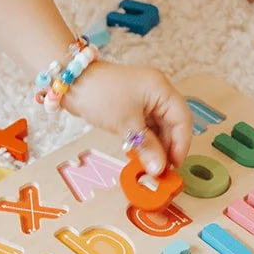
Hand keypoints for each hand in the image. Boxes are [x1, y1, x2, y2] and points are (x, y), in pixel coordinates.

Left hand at [62, 61, 192, 173]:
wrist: (71, 82)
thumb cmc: (101, 96)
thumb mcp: (126, 124)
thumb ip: (146, 147)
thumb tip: (159, 170)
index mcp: (162, 89)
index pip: (182, 118)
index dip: (181, 143)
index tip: (175, 165)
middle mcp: (158, 92)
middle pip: (172, 123)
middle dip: (168, 147)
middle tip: (162, 171)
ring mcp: (145, 98)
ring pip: (159, 126)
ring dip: (157, 146)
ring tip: (152, 167)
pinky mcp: (133, 105)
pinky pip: (147, 125)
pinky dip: (146, 140)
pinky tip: (143, 155)